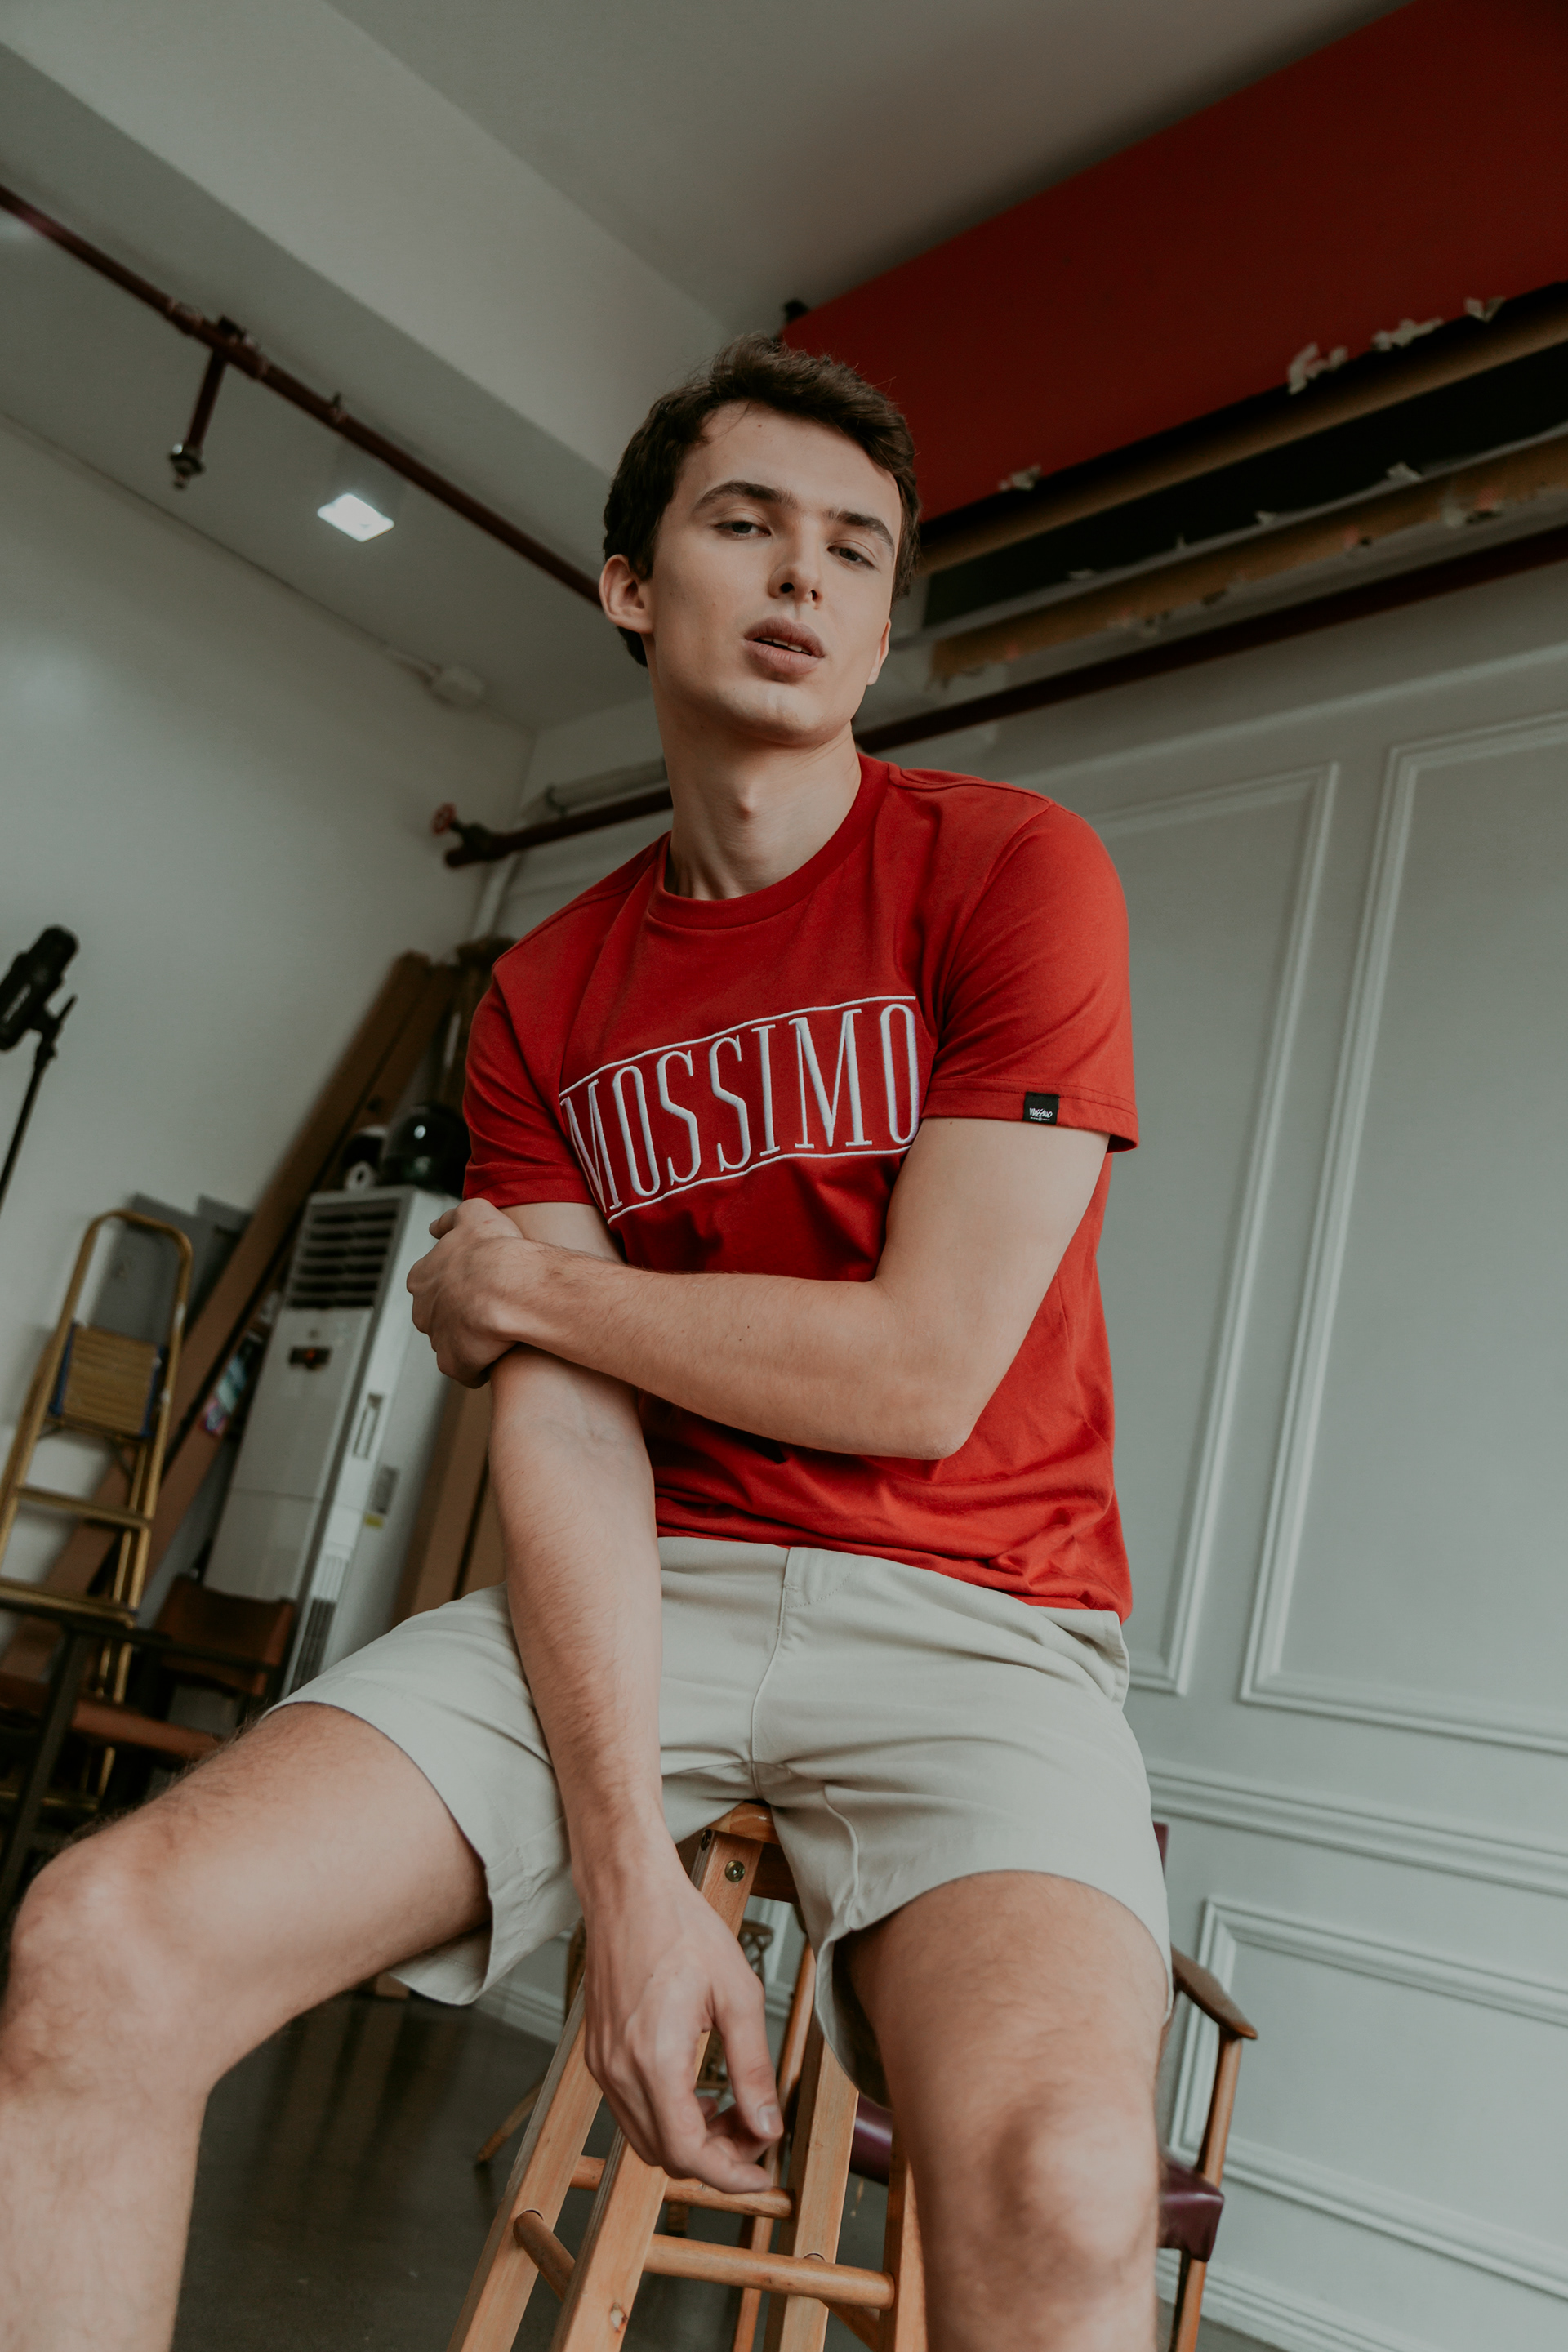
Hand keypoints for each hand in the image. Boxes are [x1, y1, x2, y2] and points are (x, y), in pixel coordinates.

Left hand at [406, 1198, 540, 1384]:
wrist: (510, 1287)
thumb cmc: (496, 1250)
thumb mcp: (475, 1215)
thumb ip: (452, 1219)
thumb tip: (436, 1227)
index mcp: (422, 1276)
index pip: (432, 1285)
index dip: (457, 1285)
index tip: (478, 1285)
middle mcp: (423, 1309)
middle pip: (439, 1316)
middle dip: (460, 1315)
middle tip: (490, 1310)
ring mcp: (437, 1338)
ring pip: (452, 1343)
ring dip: (472, 1341)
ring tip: (498, 1335)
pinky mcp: (455, 1363)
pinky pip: (466, 1370)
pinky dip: (480, 1368)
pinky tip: (499, 1358)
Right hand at [580, 1863, 782, 2191]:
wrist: (628, 1892)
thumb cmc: (680, 1927)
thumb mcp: (737, 1994)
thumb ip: (753, 2068)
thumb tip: (767, 2125)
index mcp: (654, 2058)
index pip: (687, 2152)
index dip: (729, 2176)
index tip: (762, 2176)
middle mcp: (619, 2070)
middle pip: (665, 2155)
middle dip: (716, 2159)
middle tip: (756, 2134)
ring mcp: (603, 2065)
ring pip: (646, 2139)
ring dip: (692, 2141)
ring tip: (733, 2113)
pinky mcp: (599, 2055)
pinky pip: (632, 2111)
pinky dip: (668, 2118)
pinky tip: (699, 2093)